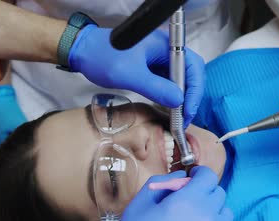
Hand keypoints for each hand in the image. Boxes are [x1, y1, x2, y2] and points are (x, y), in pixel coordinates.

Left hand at [69, 25, 204, 127]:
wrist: (83, 52)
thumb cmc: (102, 57)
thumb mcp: (130, 75)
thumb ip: (156, 88)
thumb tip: (179, 101)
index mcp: (165, 44)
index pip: (193, 66)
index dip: (195, 90)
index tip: (188, 110)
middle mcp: (166, 50)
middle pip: (190, 73)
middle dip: (190, 97)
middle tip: (184, 118)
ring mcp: (159, 58)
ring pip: (179, 80)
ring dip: (181, 99)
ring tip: (178, 118)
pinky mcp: (151, 67)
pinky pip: (167, 83)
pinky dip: (170, 97)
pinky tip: (168, 110)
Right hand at [90, 167, 237, 220]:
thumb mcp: (137, 208)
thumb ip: (158, 185)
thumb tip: (178, 177)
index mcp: (187, 201)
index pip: (207, 176)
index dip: (200, 173)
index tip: (193, 177)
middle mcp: (208, 217)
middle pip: (218, 193)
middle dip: (204, 192)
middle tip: (188, 202)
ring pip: (226, 214)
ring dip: (213, 212)